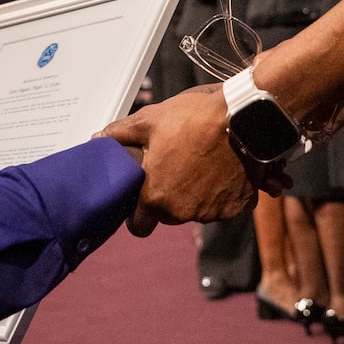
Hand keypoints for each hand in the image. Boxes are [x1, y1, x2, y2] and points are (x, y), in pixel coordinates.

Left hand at [96, 86, 266, 236]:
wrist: (244, 117)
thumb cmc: (195, 118)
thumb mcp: (150, 119)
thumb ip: (120, 134)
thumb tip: (99, 140)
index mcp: (155, 195)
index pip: (139, 226)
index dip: (139, 214)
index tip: (143, 200)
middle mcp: (182, 211)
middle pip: (169, 216)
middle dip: (169, 198)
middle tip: (175, 168)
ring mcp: (211, 211)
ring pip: (197, 211)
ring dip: (197, 195)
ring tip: (200, 163)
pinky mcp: (237, 206)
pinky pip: (224, 206)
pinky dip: (222, 193)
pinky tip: (221, 169)